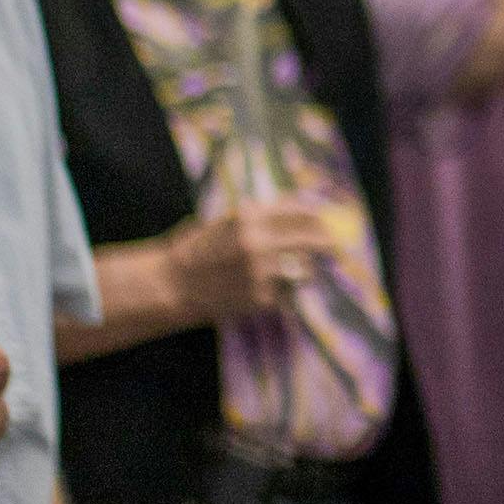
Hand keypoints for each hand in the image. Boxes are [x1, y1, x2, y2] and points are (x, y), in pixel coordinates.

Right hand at [169, 199, 337, 323]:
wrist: (170, 285)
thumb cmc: (196, 250)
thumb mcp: (226, 221)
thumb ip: (260, 215)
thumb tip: (299, 206)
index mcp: (250, 217)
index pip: (303, 213)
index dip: (319, 217)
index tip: (325, 222)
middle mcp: (259, 242)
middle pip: (314, 239)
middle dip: (327, 243)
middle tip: (333, 247)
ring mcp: (261, 272)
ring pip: (303, 268)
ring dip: (302, 268)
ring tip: (292, 269)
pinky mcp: (261, 297)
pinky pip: (286, 291)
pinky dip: (281, 290)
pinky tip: (266, 288)